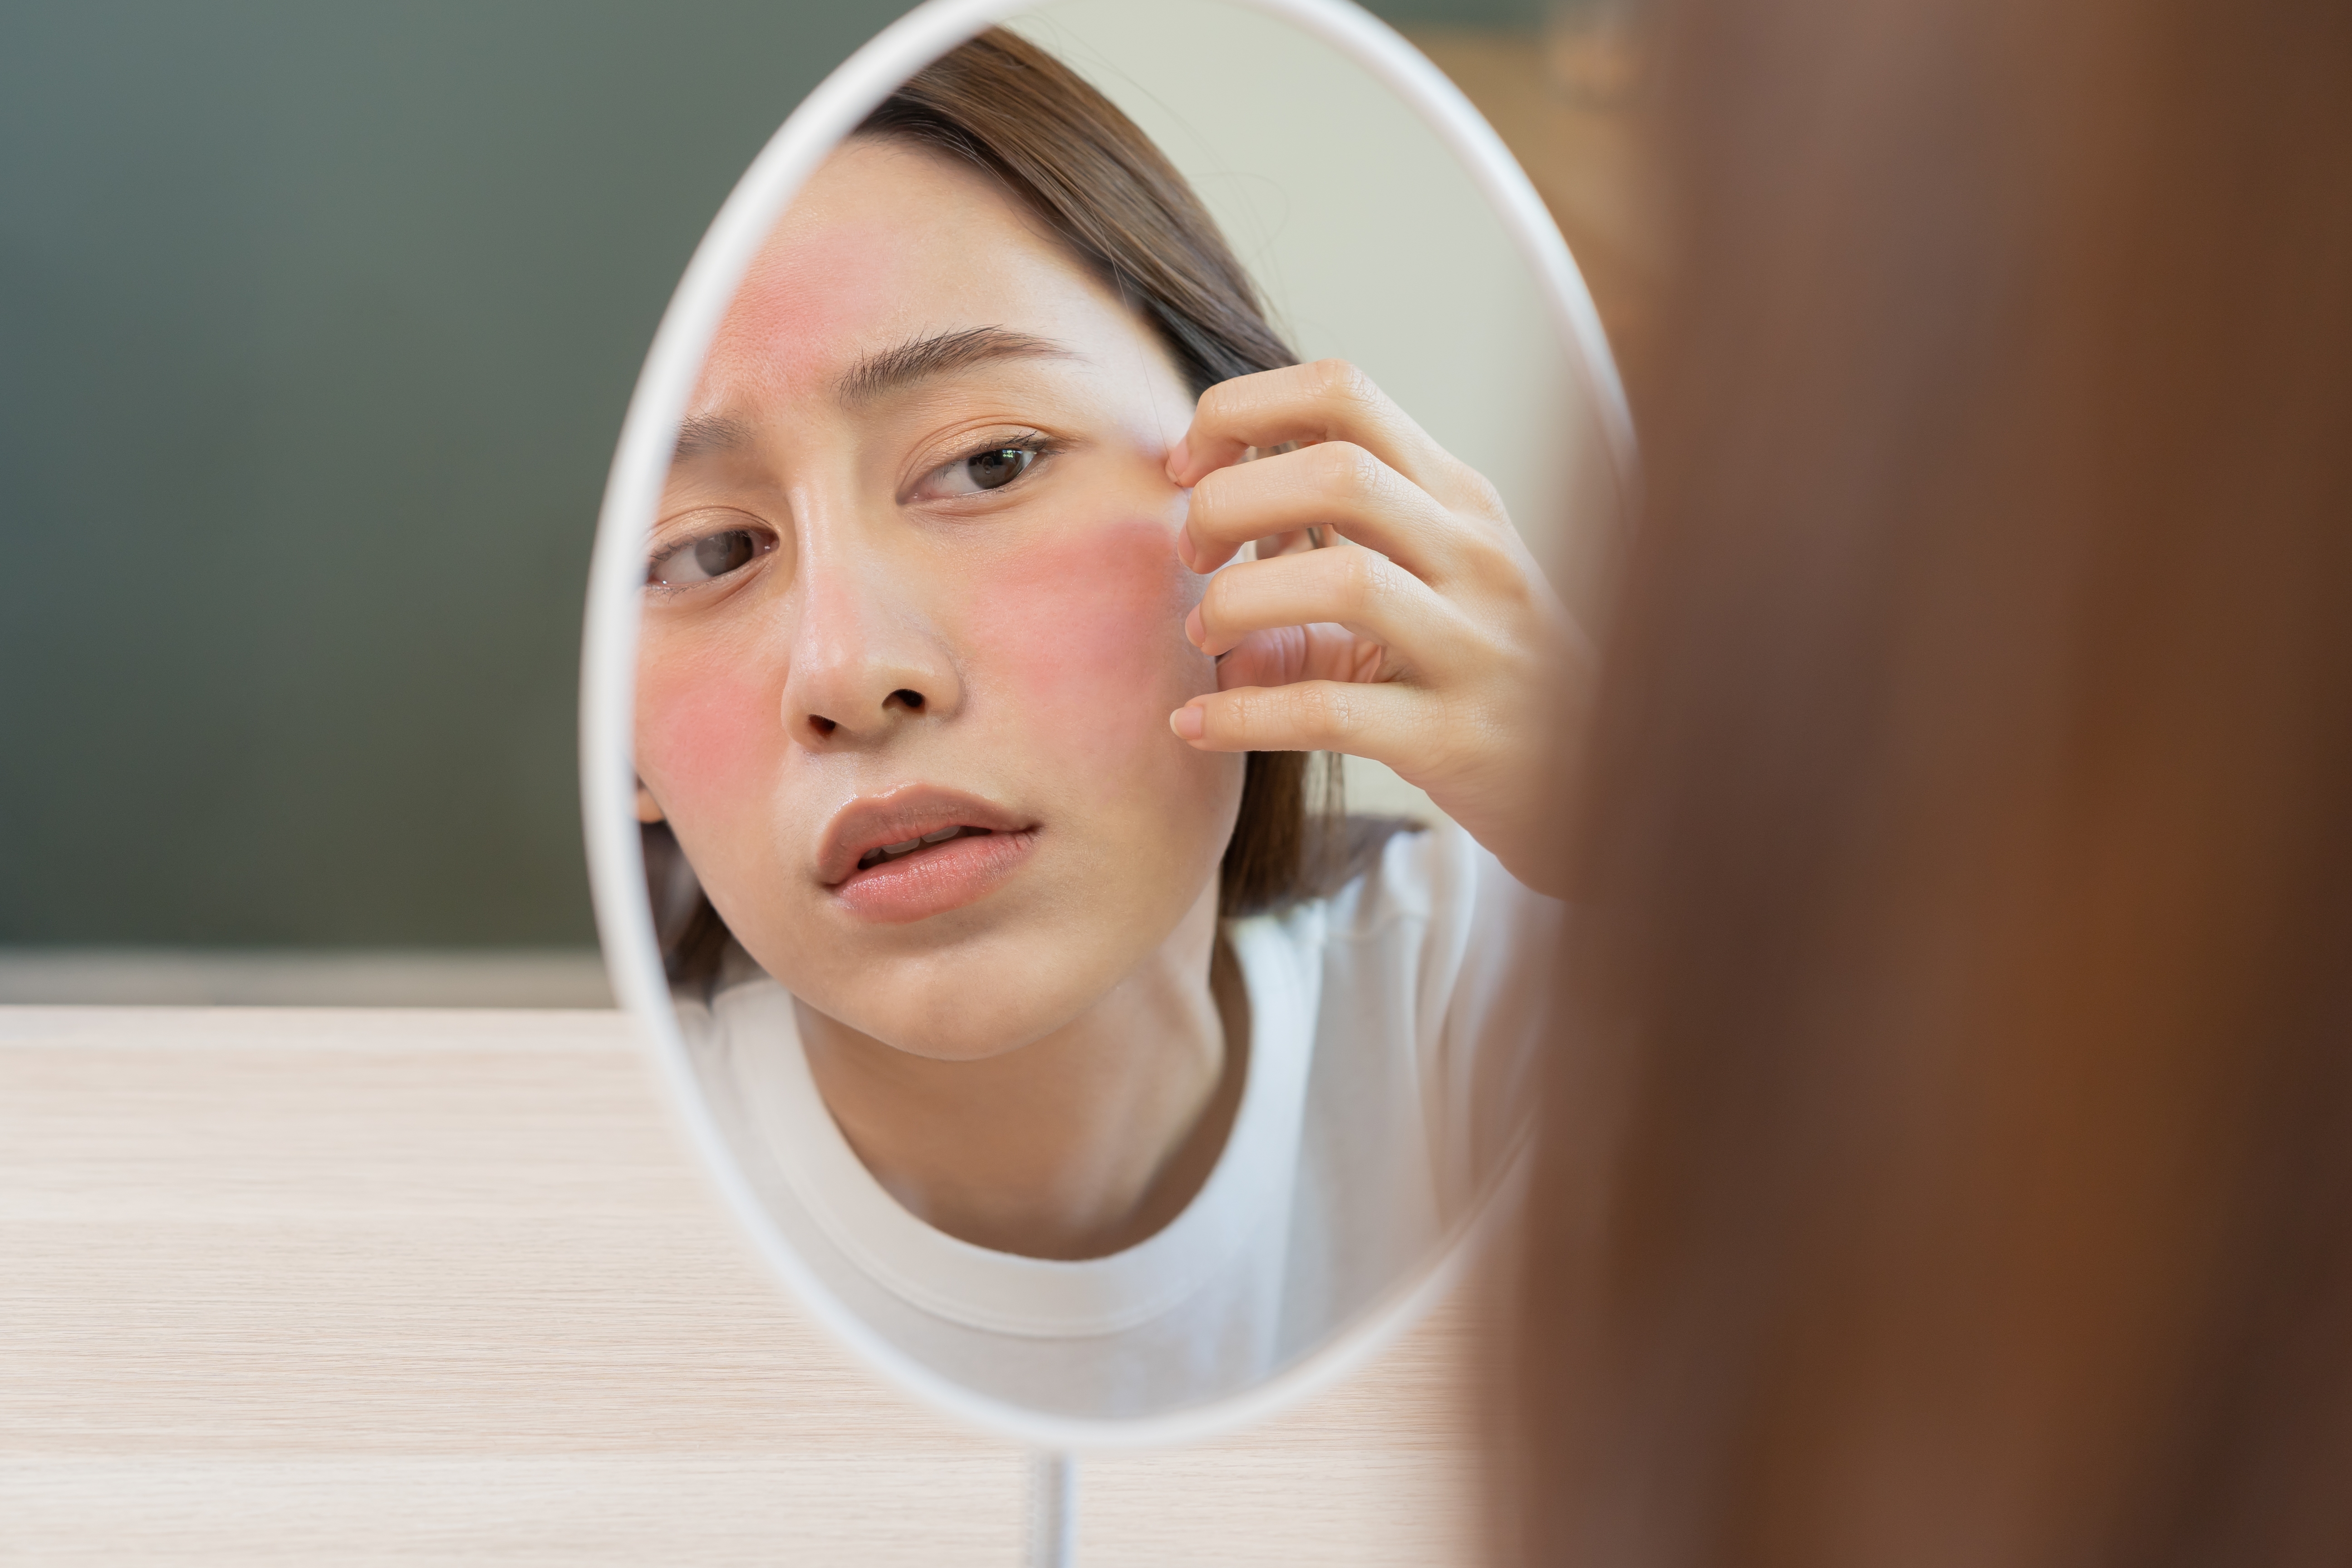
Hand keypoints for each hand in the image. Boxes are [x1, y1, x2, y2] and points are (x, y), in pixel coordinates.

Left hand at [1166, 359, 1590, 894]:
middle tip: (1192, 555)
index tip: (1188, 466)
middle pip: (1335, 470)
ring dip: (1237, 601)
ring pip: (1343, 579)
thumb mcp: (1422, 584)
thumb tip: (1202, 540)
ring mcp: (1474, 644)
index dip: (1242, 412)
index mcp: (1456, 497)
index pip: (1342, 392)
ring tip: (1202, 637)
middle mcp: (1473, 554)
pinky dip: (1244, 716)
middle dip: (1231, 501)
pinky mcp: (1456, 737)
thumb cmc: (1482, 670)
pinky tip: (1195, 725)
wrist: (1592, 780)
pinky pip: (1332, 712)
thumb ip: (1322, 548)